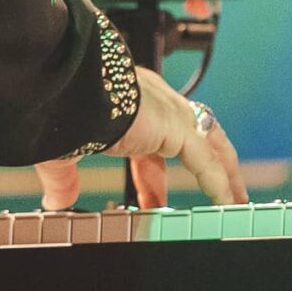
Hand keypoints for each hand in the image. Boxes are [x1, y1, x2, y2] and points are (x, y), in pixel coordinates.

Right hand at [33, 66, 246, 210]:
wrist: (65, 86)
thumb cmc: (60, 108)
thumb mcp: (66, 149)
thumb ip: (65, 178)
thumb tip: (55, 201)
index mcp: (130, 101)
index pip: (153, 139)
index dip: (153, 175)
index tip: (151, 203)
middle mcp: (155, 101)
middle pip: (195, 135)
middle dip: (208, 165)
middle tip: (217, 195)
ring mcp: (169, 111)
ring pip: (210, 143)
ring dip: (225, 174)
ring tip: (235, 201)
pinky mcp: (176, 126)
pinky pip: (206, 161)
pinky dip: (218, 184)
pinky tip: (225, 203)